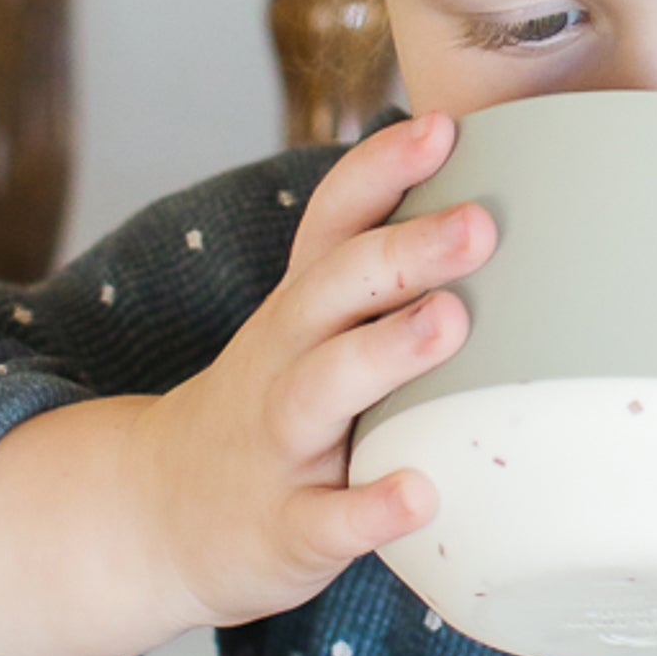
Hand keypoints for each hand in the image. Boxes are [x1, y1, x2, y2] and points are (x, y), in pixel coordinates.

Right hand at [0, 113, 486, 655]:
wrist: (156, 516)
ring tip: (450, 323)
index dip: (381, 170)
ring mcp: (279, 447)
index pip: (333, 223)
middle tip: (479, 222)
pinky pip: (327, 520)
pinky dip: (371, 509)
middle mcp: (282, 363)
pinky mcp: (285, 529)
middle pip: (333, 292)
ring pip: (323, 390)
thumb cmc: (272, 409)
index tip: (443, 127)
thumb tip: (500, 208)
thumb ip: (379, 280)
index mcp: (299, 310)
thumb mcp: (306, 333)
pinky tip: (422, 495)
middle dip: (403, 252)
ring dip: (385, 353)